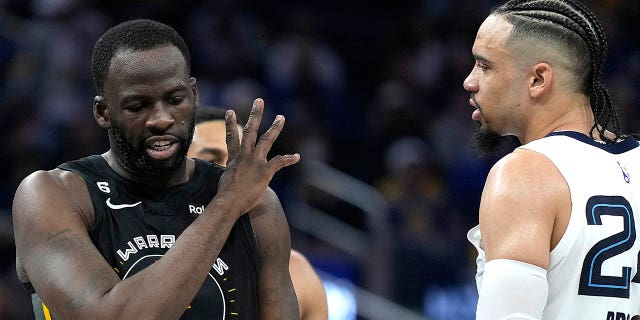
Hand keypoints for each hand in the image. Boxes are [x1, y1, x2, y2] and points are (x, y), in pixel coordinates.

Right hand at [215, 98, 299, 215]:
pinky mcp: (265, 171)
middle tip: (259, 101)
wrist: (228, 202)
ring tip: (281, 117)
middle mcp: (244, 155)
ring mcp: (255, 162)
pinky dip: (289, 159)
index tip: (230, 111)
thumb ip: (230, 175)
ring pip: (266, 140)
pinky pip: (279, 162)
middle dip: (255, 114)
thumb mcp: (225, 180)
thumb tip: (229, 180)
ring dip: (275, 128)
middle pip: (250, 130)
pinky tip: (297, 157)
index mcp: (234, 158)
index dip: (230, 124)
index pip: (232, 138)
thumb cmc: (225, 196)